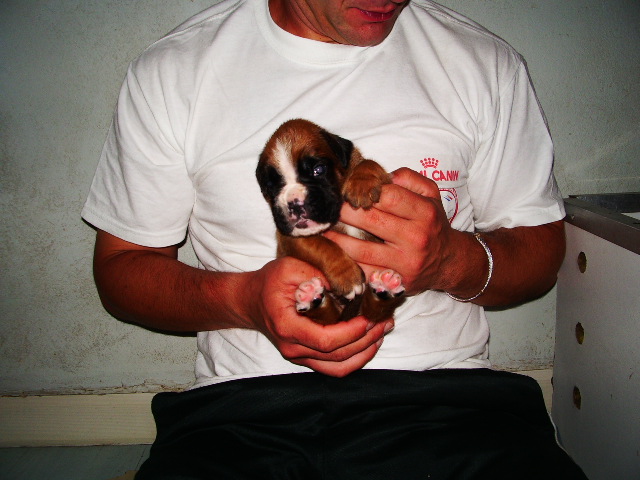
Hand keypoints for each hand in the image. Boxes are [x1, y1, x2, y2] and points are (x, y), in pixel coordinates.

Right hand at [246, 256, 392, 376]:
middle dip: (366, 340)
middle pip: (337, 356)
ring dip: (364, 352)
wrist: (249, 300)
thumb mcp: (290, 267)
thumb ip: (317, 274)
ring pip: (338, 367)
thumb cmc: (269, 282)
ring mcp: (299, 356)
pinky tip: (368, 343)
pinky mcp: (305, 357)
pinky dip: (354, 358)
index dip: (352, 333)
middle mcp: (293, 348)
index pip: (326, 340)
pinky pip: (333, 367)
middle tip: (385, 322)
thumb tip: (348, 283)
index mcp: (288, 327)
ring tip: (382, 332)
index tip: (368, 318)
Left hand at [325, 167, 461, 294]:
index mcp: (424, 212)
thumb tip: (383, 175)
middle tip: (324, 206)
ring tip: (319, 228)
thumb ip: (409, 178)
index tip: (345, 189)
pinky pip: (363, 270)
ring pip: (361, 248)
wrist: (448, 262)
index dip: (364, 191)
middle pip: (371, 220)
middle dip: (343, 211)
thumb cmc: (432, 224)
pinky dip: (345, 261)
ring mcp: (404, 262)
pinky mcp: (395, 282)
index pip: (389, 196)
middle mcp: (416, 237)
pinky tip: (330, 252)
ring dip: (335, 238)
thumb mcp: (431, 195)